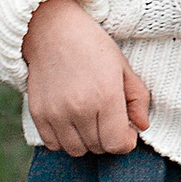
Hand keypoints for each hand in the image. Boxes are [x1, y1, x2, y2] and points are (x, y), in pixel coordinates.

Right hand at [22, 0, 149, 155]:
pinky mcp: (38, 114)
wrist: (53, 30)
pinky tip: (70, 120)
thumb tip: (142, 126)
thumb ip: (138, 98)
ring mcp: (56, 113)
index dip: (126, 141)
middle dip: (108, 138)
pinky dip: (64, 139)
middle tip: (107, 119)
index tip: (126, 129)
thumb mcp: (123, 66)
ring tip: (89, 120)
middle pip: (98, 148)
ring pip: (76, 150)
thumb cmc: (92, 46)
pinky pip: (54, 145)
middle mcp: (80, 109)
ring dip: (86, 141)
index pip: (117, 144)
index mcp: (106, 96)